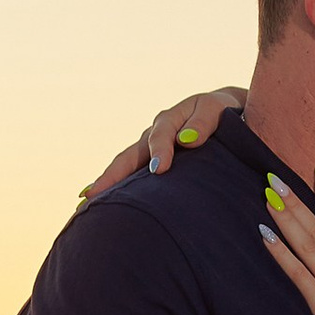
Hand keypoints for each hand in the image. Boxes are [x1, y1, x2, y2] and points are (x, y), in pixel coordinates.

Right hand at [77, 88, 243, 206]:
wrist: (227, 115)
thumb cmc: (224, 114)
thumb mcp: (217, 111)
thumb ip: (204, 123)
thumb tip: (187, 141)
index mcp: (170, 120)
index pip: (161, 136)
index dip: (159, 151)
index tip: (159, 169)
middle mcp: (153, 135)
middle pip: (128, 156)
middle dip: (111, 176)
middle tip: (92, 195)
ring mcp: (149, 150)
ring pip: (126, 167)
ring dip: (107, 184)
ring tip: (87, 202)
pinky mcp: (153, 164)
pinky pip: (132, 176)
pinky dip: (117, 188)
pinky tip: (100, 203)